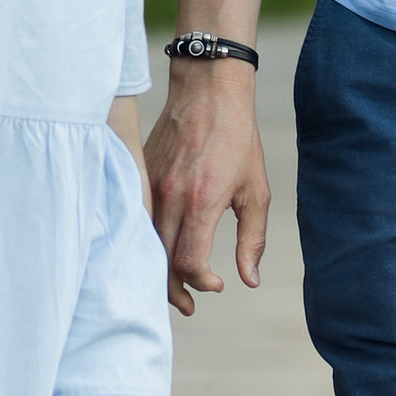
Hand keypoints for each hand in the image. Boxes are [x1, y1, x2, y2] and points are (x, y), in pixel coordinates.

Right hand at [143, 61, 268, 314]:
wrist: (208, 89)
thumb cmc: (239, 138)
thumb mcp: (256, 190)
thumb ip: (253, 238)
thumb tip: (250, 279)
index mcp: (201, 201)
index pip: (188, 261)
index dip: (201, 282)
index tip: (219, 285)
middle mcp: (170, 196)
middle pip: (161, 260)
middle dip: (175, 290)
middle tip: (191, 307)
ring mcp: (151, 184)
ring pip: (145, 242)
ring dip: (158, 270)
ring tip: (175, 289)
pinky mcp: (141, 174)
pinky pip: (138, 219)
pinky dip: (147, 243)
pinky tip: (159, 253)